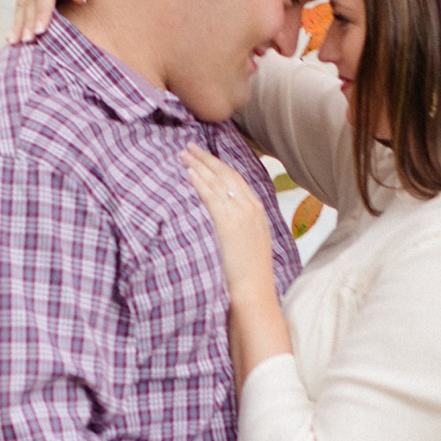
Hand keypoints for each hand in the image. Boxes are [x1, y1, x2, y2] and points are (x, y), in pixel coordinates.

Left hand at [183, 144, 274, 297]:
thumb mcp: (251, 245)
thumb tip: (224, 221)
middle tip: (189, 147)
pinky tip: (189, 173)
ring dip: (199, 166)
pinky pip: (211, 197)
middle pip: (226, 175)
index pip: (236, 180)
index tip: (204, 157)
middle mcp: (251, 208)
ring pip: (217, 182)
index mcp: (257, 211)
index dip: (218, 166)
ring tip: (183, 155)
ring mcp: (240, 215)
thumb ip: (240, 227)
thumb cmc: (250, 275)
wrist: (254, 292)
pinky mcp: (228, 224)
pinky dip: (200, 183)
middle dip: (206, 159)